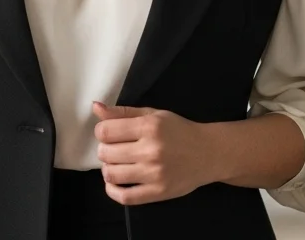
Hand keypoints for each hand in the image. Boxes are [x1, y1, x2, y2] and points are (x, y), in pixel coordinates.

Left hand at [91, 101, 218, 205]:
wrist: (209, 153)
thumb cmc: (179, 131)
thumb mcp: (154, 115)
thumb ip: (123, 112)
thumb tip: (95, 107)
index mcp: (149, 127)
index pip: (105, 131)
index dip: (102, 132)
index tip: (109, 134)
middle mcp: (151, 150)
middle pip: (106, 153)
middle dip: (105, 150)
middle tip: (115, 149)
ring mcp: (154, 173)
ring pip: (111, 175)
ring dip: (107, 169)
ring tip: (116, 164)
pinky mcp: (158, 192)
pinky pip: (124, 197)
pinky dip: (112, 191)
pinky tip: (115, 183)